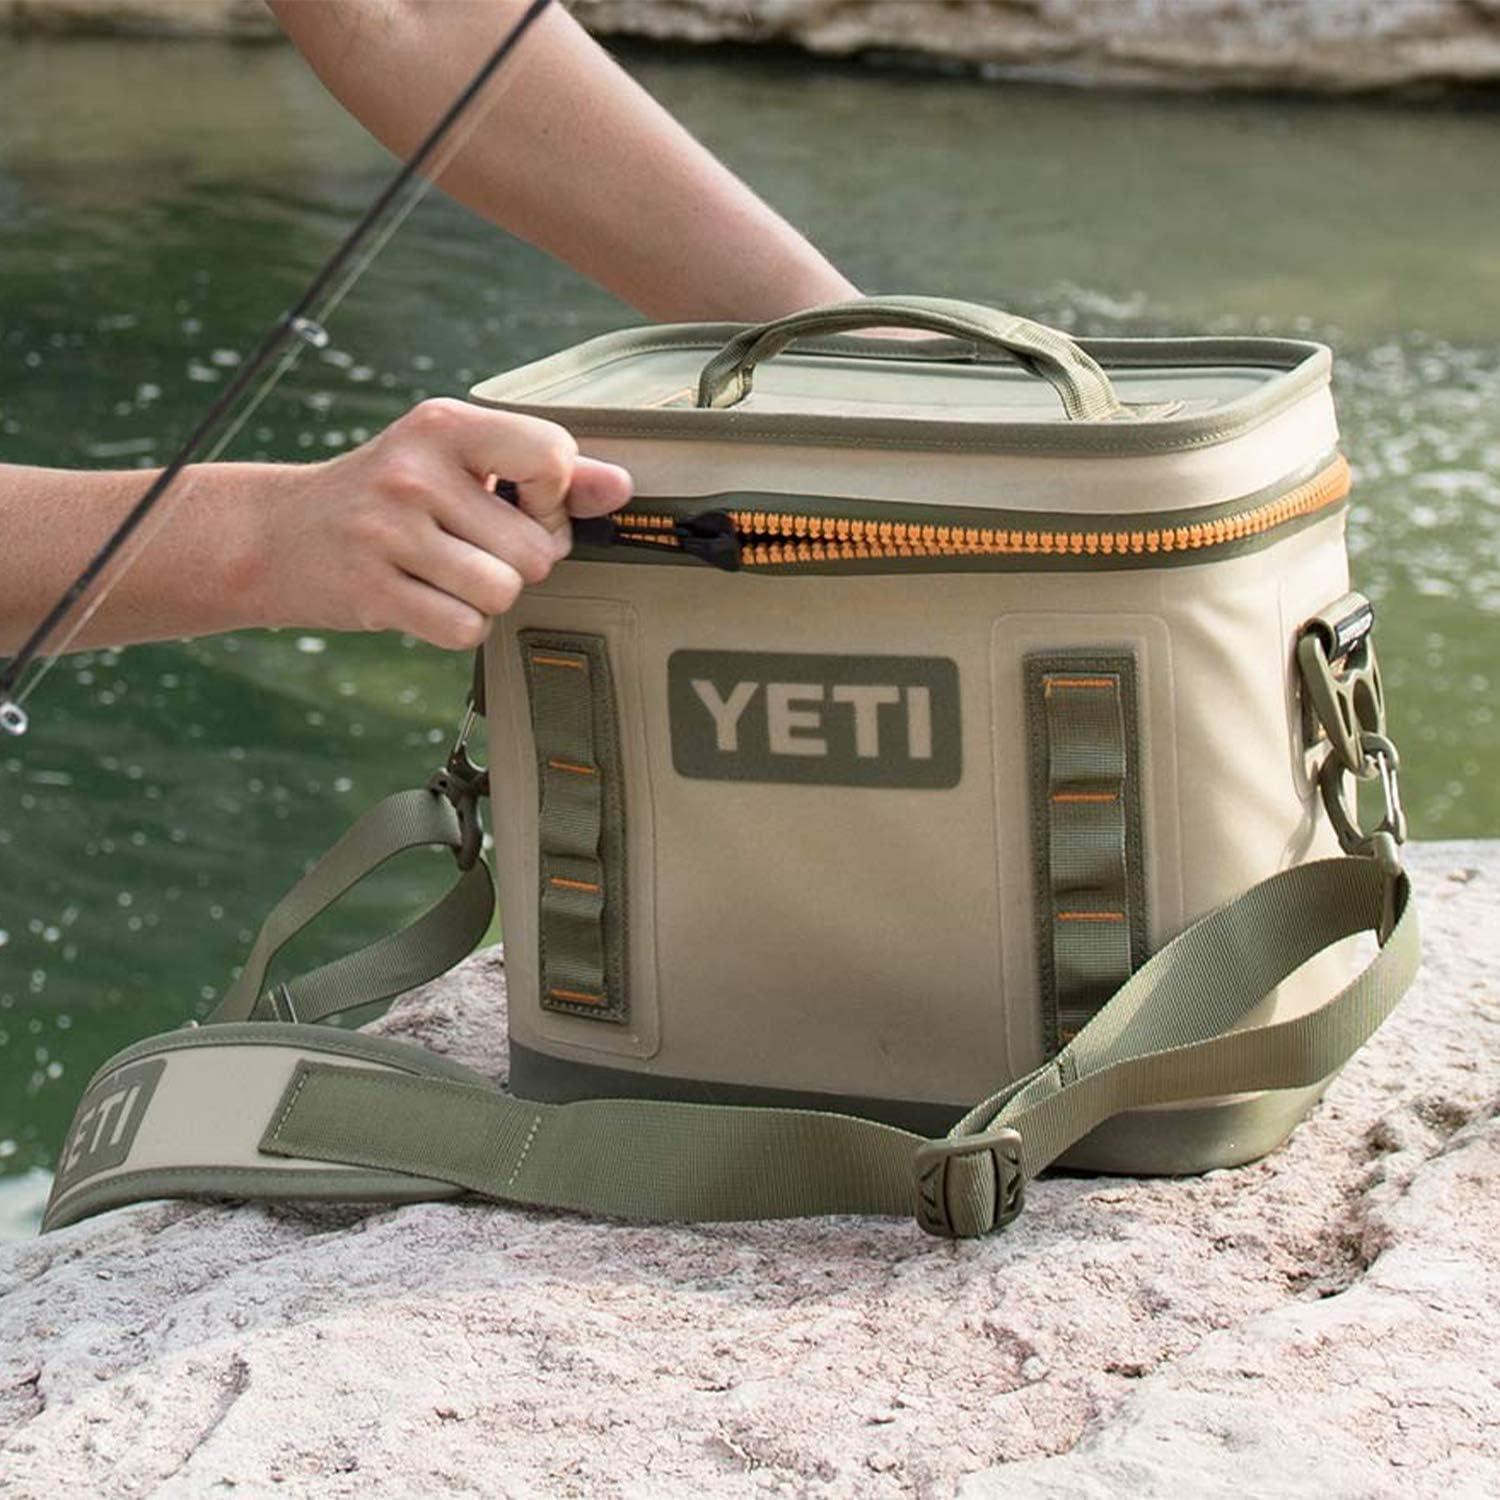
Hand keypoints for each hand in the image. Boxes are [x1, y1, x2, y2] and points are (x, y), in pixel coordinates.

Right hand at [257, 399, 631, 649]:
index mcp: (444, 425)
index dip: (555, 499)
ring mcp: (387, 531)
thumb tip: (621, 486)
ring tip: (448, 574)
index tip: (522, 506)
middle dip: (521, 562)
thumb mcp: (459, 463)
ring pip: (504, 593)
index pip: (552, 457)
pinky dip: (458, 627)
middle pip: (536, 549)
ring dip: (488, 598)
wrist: (277, 534)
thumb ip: (546, 471)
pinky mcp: (371, 590)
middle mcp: (414, 470)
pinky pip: (465, 629)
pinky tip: (426, 600)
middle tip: (474, 547)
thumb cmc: (389, 496)